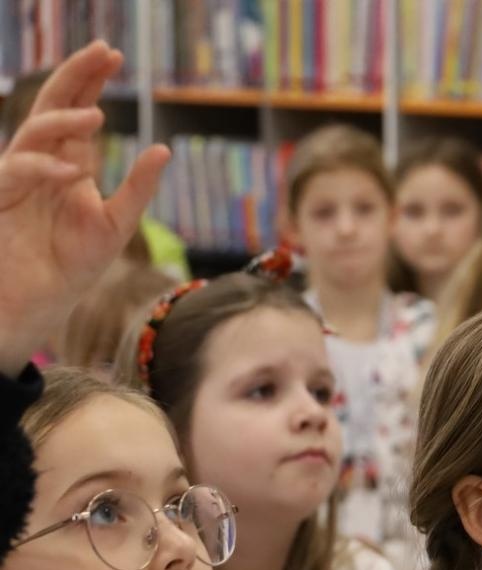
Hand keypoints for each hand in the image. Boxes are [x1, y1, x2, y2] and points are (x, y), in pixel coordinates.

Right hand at [0, 41, 168, 370]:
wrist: (40, 300)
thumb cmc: (74, 263)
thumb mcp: (117, 223)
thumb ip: (138, 187)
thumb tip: (162, 148)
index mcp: (68, 161)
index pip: (77, 110)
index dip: (91, 80)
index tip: (113, 55)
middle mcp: (40, 161)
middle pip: (52, 105)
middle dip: (76, 76)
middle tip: (103, 52)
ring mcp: (16, 176)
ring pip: (34, 132)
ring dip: (64, 120)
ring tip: (98, 115)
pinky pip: (16, 172)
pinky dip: (42, 168)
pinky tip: (70, 171)